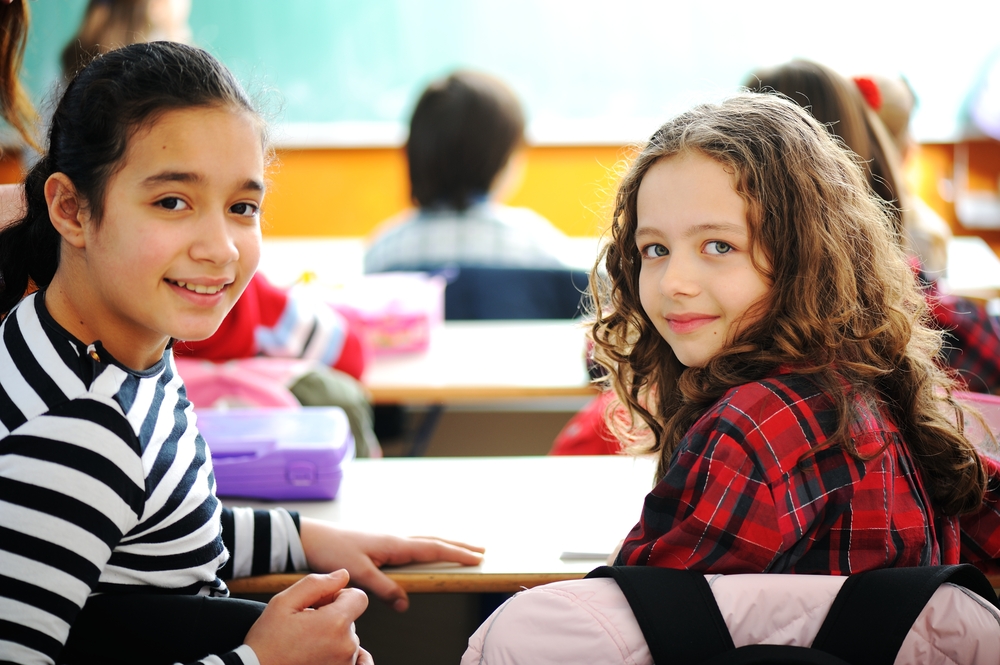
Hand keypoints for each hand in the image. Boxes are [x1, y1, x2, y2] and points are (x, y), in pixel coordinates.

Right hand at [245, 570, 372, 664]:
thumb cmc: (267, 642)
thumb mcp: (283, 602)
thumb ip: (317, 584)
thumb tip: (343, 575)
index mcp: (336, 623)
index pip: (359, 597)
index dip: (339, 595)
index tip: (320, 604)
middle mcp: (347, 646)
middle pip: (351, 618)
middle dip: (333, 616)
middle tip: (306, 624)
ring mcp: (345, 664)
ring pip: (348, 638)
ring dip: (333, 636)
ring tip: (306, 642)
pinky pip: (357, 661)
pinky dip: (345, 654)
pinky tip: (328, 652)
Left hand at [299, 518, 484, 611]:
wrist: (312, 537)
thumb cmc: (333, 551)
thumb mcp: (358, 573)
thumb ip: (383, 588)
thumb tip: (405, 603)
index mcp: (395, 544)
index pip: (433, 549)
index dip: (457, 554)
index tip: (478, 558)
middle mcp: (395, 539)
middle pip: (435, 541)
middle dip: (459, 546)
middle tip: (482, 550)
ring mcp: (389, 541)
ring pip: (425, 541)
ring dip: (446, 545)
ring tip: (462, 549)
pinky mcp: (381, 545)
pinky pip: (413, 545)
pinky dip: (428, 547)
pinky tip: (427, 552)